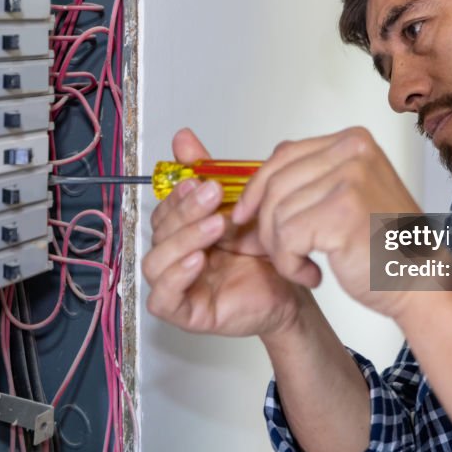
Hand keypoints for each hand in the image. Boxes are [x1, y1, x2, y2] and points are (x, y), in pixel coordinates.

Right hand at [143, 128, 305, 336]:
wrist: (297, 286)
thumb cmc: (268, 249)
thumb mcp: (241, 203)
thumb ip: (209, 171)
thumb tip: (182, 137)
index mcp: (185, 230)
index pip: (163, 209)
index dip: (176, 194)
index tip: (198, 178)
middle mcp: (177, 256)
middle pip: (158, 231)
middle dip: (184, 210)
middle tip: (212, 195)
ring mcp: (178, 285)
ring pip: (155, 262)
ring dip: (183, 239)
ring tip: (216, 226)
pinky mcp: (187, 313)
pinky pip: (163, 299)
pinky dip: (176, 277)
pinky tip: (199, 259)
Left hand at [232, 127, 420, 317]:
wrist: (421, 283)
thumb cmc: (386, 247)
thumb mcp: (349, 195)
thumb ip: (312, 180)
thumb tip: (256, 185)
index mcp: (353, 142)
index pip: (284, 155)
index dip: (257, 188)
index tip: (245, 214)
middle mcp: (353, 152)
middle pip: (276, 184)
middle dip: (266, 225)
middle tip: (283, 253)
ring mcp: (350, 180)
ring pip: (277, 213)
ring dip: (281, 250)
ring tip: (304, 265)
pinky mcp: (342, 213)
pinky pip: (286, 238)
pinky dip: (290, 264)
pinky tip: (312, 274)